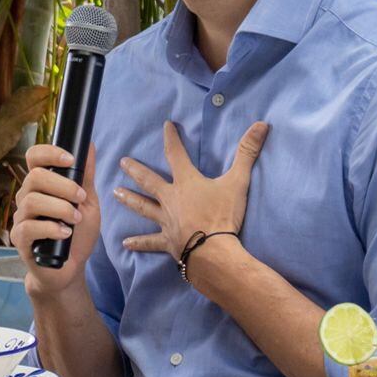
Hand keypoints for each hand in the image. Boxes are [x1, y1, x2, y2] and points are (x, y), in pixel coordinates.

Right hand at [10, 144, 99, 297]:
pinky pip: (28, 227)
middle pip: (35, 176)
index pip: (33, 157)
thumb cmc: (77, 234)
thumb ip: (86, 176)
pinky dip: (51, 228)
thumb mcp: (88, 203)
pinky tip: (65, 234)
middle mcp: (26, 197)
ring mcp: (21, 218)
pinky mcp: (19, 239)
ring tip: (76, 219)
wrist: (70, 269)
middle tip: (81, 197)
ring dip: (60, 208)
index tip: (71, 160)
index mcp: (41, 185)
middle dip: (62, 185)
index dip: (49, 152)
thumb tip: (90, 146)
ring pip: (32, 200)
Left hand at [114, 120, 267, 261]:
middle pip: (149, 181)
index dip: (172, 138)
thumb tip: (261, 125)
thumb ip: (247, 153)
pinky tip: (124, 243)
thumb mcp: (238, 181)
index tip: (166, 126)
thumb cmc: (224, 215)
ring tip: (115, 192)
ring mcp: (166, 220)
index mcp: (186, 182)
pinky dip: (138, 242)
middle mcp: (170, 199)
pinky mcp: (167, 241)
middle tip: (121, 162)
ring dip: (129, 199)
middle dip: (135, 170)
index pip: (176, 154)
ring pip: (143, 207)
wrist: (214, 251)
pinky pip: (150, 242)